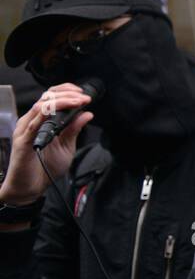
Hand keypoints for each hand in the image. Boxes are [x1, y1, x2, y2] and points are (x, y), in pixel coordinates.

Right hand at [0, 83, 94, 211]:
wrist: (30, 187)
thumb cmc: (45, 167)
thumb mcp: (66, 146)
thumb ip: (74, 130)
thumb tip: (87, 114)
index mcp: (41, 121)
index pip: (51, 97)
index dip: (67, 92)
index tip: (84, 95)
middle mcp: (31, 121)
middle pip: (46, 97)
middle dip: (67, 94)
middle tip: (84, 97)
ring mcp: (25, 130)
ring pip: (41, 106)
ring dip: (62, 102)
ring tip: (78, 102)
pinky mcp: (23, 141)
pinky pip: (34, 123)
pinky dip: (47, 114)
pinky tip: (59, 112)